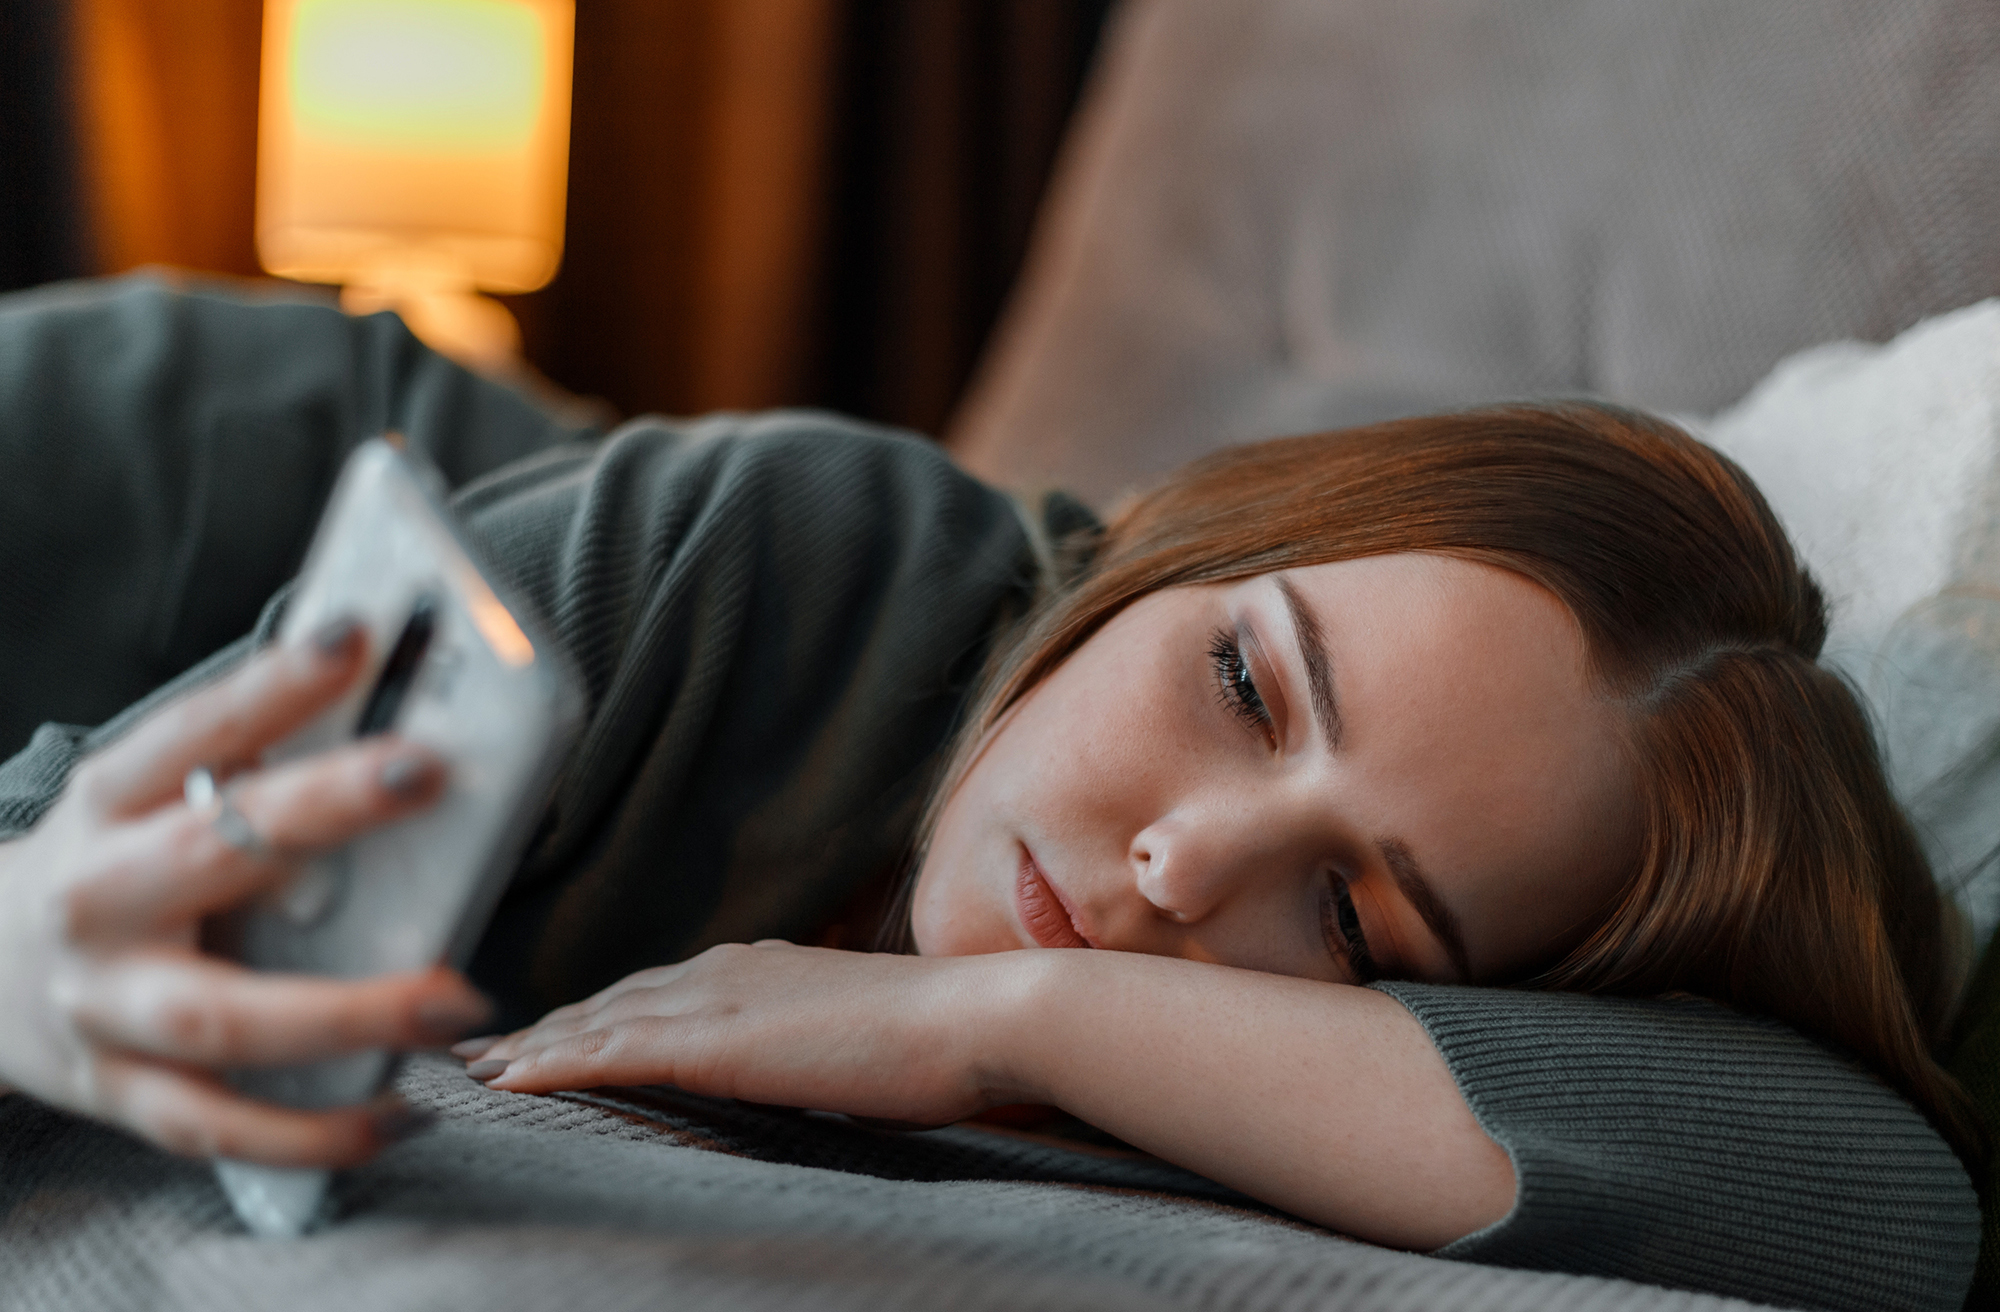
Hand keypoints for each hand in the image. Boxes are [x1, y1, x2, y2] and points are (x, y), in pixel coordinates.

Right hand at [0, 621, 489, 1166]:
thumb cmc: (117, 865)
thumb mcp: (154, 800)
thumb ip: (255, 768)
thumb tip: (402, 715)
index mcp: (108, 807)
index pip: (192, 733)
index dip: (270, 687)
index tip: (353, 636)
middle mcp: (96, 903)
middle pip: (208, 857)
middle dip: (321, 811)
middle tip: (428, 771)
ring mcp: (103, 1009)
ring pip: (223, 1021)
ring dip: (348, 1013)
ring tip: (455, 999)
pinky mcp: (121, 1095)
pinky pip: (222, 1127)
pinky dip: (314, 1132)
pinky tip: (399, 1112)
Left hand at [458, 941, 1027, 1126]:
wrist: (971, 1016)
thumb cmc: (936, 1038)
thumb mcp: (854, 1036)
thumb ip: (807, 1043)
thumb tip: (797, 1066)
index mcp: (757, 970)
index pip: (653, 993)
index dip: (592, 1014)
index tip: (543, 1032)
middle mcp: (724, 972)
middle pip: (608, 1002)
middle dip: (542, 1026)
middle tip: (476, 1047)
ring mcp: (717, 1000)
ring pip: (596, 1025)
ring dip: (528, 1045)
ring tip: (470, 1068)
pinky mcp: (716, 1042)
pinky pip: (611, 1054)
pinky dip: (552, 1065)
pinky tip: (506, 1081)